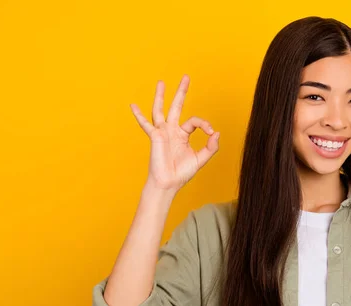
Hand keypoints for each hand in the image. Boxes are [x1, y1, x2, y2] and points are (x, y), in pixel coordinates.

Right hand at [130, 75, 219, 191]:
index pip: (194, 121)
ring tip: (161, 82)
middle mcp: (172, 130)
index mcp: (182, 134)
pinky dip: (138, 115)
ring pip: (160, 110)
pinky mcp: (155, 137)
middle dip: (181, 92)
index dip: (205, 124)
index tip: (211, 132)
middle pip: (177, 106)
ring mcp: (162, 132)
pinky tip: (133, 105)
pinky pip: (146, 124)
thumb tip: (217, 133)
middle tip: (186, 77)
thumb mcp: (200, 159)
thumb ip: (210, 147)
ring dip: (161, 96)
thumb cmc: (181, 173)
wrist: (168, 184)